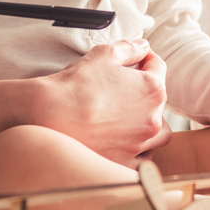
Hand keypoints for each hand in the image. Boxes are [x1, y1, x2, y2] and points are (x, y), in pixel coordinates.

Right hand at [37, 39, 171, 164]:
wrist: (49, 116)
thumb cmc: (76, 85)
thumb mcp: (104, 55)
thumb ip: (130, 48)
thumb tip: (143, 47)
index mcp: (153, 90)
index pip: (159, 67)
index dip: (146, 58)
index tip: (136, 59)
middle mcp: (152, 119)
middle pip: (160, 101)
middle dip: (146, 91)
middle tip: (126, 87)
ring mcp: (140, 144)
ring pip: (158, 133)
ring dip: (150, 123)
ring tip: (131, 117)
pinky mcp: (125, 163)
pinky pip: (143, 159)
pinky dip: (139, 151)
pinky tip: (125, 142)